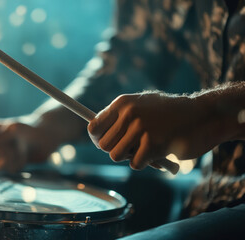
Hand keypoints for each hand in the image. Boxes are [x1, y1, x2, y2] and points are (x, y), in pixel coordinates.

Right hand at [0, 116, 59, 172]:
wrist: (48, 136)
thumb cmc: (31, 128)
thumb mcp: (16, 129)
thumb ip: (2, 135)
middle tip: (9, 150)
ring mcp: (6, 155)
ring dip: (8, 161)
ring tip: (20, 152)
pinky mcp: (14, 163)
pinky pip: (10, 169)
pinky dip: (17, 164)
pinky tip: (25, 156)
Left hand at [87, 92, 219, 169]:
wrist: (203, 115)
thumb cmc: (170, 113)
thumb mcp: (142, 105)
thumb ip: (120, 116)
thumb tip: (94, 131)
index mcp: (122, 103)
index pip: (94, 127)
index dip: (97, 139)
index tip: (107, 144)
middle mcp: (128, 114)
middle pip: (103, 145)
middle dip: (116, 150)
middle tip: (131, 148)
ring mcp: (140, 128)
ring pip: (116, 156)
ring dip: (130, 157)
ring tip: (145, 149)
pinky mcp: (153, 143)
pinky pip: (135, 163)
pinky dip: (145, 163)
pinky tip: (157, 152)